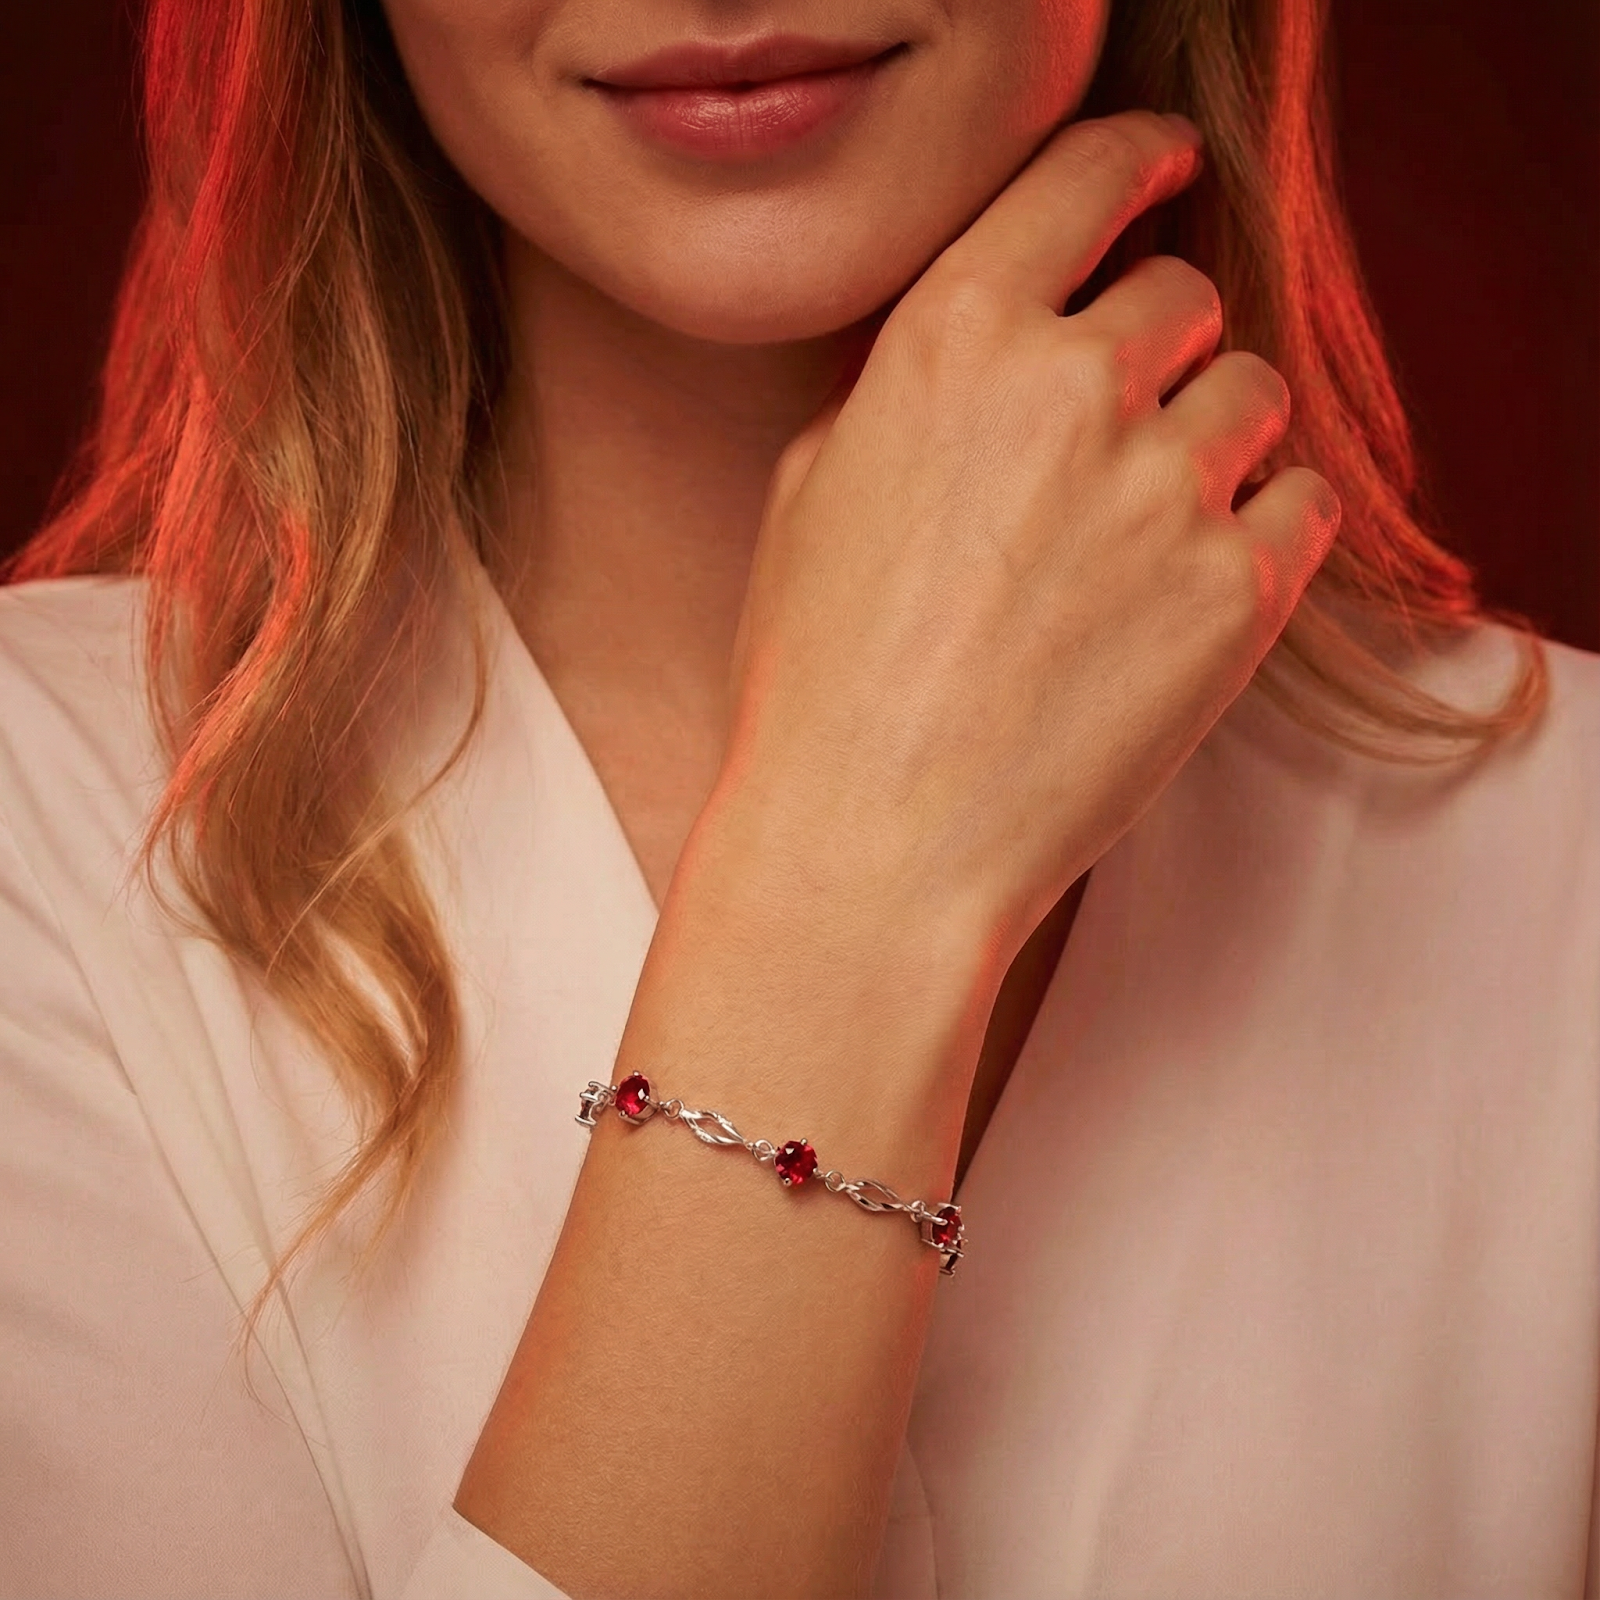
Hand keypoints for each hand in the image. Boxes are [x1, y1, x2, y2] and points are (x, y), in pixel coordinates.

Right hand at [714, 108, 1339, 959]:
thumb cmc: (818, 679)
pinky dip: (1266, 527)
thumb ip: (911, 390)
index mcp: (952, 340)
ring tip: (1147, 528)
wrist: (872, 841)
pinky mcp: (1236, 592)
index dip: (1136, 162)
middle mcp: (1070, 386)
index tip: (1163, 167)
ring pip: (1254, 393)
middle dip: (1159, 349)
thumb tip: (986, 353)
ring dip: (1214, 440)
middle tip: (1121, 430)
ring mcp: (1165, 488)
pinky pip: (1304, 504)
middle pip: (1184, 295)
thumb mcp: (813, 493)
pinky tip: (1197, 580)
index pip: (1083, 177)